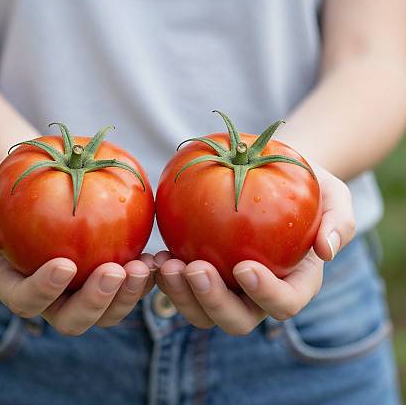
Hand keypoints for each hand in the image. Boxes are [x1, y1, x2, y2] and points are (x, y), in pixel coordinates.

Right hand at [0, 164, 155, 334]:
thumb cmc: (2, 188)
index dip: (44, 290)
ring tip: (144, 267)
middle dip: (94, 303)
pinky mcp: (107, 272)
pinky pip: (128, 285)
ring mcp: (81, 287)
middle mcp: (50, 295)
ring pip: (106, 311)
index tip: (65, 264)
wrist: (36, 177)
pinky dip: (143, 278)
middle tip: (114, 271)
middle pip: (72, 318)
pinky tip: (156, 257)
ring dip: (127, 296)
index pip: (25, 300)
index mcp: (14, 283)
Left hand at [155, 164, 355, 333]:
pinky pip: (180, 285)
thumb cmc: (308, 187)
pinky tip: (154, 255)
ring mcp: (226, 287)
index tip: (244, 267)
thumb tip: (328, 250)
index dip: (265, 294)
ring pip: (200, 311)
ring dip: (180, 295)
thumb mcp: (333, 195)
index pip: (284, 303)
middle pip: (236, 319)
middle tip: (194, 268)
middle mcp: (257, 294)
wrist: (273, 176)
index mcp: (294, 284)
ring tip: (166, 263)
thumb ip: (339, 221)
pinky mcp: (200, 272)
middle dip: (213, 301)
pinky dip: (165, 277)